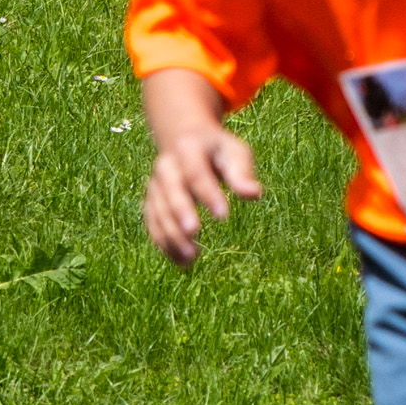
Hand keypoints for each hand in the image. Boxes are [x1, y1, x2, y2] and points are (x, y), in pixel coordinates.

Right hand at [143, 122, 261, 266]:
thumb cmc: (218, 151)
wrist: (185, 141)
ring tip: (192, 258)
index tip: (224, 216)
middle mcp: (166, 167)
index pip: (196, 173)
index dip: (208, 194)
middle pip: (170, 191)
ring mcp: (155, 185)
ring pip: (158, 211)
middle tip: (194, 234)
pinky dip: (165, 244)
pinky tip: (183, 263)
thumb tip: (254, 194)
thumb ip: (242, 172)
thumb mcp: (234, 152)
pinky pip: (153, 225)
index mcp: (188, 150)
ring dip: (171, 234)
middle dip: (180, 212)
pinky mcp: (151, 202)